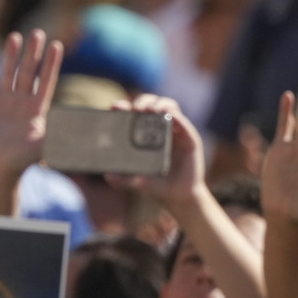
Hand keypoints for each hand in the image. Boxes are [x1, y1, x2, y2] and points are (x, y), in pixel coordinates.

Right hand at [0, 29, 62, 175]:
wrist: (0, 170)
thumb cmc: (23, 161)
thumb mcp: (45, 147)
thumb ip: (58, 136)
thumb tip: (80, 134)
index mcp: (38, 110)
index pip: (47, 82)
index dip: (51, 65)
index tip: (57, 46)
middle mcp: (23, 103)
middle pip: (29, 73)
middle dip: (33, 54)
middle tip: (37, 33)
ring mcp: (6, 104)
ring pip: (9, 75)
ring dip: (12, 56)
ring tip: (15, 36)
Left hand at [105, 95, 206, 211]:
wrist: (178, 196)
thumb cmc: (155, 186)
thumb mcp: (135, 183)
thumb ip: (122, 180)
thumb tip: (107, 175)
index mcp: (142, 135)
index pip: (133, 113)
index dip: (125, 107)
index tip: (116, 107)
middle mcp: (158, 129)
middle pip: (151, 104)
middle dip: (143, 101)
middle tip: (136, 109)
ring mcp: (174, 131)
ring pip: (168, 106)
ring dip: (160, 104)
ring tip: (151, 110)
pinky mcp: (189, 138)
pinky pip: (183, 122)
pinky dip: (177, 117)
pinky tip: (169, 116)